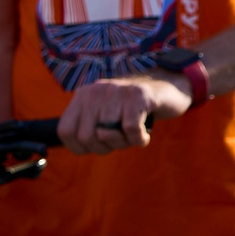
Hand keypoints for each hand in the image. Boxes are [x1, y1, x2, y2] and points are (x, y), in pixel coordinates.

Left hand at [59, 73, 193, 152]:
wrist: (169, 87)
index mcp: (84, 95)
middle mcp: (97, 90)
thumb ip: (91, 131)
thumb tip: (92, 140)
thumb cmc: (135, 110)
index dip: (80, 147)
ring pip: (107, 133)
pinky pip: (131, 129)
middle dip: (105, 147)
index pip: (65, 131)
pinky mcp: (139, 95)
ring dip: (124, 143)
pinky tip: (144, 136)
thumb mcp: (107, 118)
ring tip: (134, 136)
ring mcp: (118, 90)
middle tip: (122, 140)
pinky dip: (138, 140)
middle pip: (87, 136)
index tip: (98, 146)